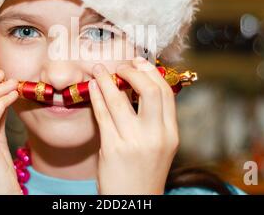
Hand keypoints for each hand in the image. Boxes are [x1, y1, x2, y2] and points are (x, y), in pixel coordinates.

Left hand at [89, 57, 178, 194]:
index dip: (152, 72)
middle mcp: (156, 136)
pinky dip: (97, 97)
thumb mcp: (160, 145)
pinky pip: (102, 114)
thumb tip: (140, 87)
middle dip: (133, 72)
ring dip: (107, 80)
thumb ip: (155, 119)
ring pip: (119, 99)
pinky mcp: (112, 148)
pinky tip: (93, 88)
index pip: (166, 93)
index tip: (139, 62)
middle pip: (150, 90)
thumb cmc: (144, 171)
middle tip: (121, 66)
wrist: (134, 200)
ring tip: (99, 70)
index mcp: (171, 133)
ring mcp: (134, 142)